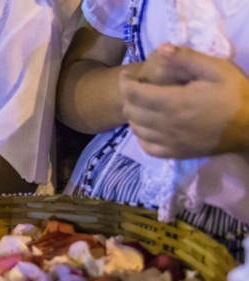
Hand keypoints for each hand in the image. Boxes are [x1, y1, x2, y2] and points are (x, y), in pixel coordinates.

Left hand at [120, 45, 248, 158]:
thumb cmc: (235, 94)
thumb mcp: (216, 69)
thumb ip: (187, 58)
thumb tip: (161, 48)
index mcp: (175, 102)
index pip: (134, 94)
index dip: (125, 83)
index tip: (127, 75)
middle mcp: (167, 125)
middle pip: (131, 112)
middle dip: (128, 97)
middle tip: (137, 88)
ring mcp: (170, 142)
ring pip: (136, 130)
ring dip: (133, 115)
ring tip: (142, 104)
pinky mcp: (175, 153)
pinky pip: (147, 147)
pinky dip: (141, 136)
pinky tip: (148, 126)